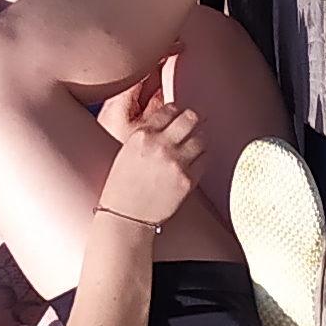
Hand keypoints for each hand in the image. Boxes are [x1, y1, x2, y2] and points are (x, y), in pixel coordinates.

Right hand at [95, 81, 203, 227]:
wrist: (124, 217)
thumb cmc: (121, 186)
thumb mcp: (127, 150)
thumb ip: (148, 134)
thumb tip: (170, 123)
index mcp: (142, 135)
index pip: (170, 109)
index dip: (177, 111)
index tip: (179, 115)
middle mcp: (160, 145)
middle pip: (191, 117)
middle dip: (195, 118)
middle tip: (196, 121)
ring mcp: (176, 162)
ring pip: (202, 137)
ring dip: (200, 138)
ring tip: (196, 143)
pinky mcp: (188, 180)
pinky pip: (205, 159)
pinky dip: (202, 158)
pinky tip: (195, 161)